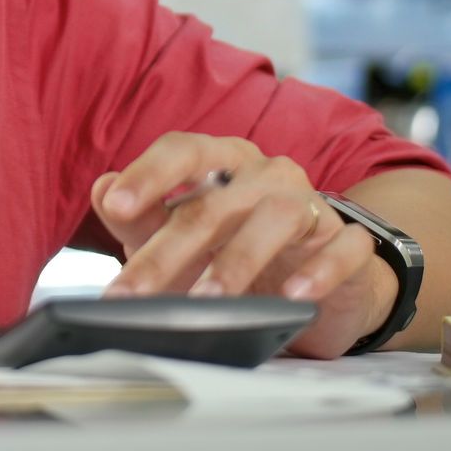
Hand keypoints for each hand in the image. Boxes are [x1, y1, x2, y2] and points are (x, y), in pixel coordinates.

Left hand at [91, 133, 394, 359]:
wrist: (321, 280)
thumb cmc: (238, 247)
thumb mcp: (180, 235)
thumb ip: (138, 215)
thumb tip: (101, 189)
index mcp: (222, 161)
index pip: (182, 151)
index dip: (147, 175)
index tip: (114, 207)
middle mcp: (266, 174)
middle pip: (215, 203)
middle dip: (169, 251)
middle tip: (134, 293)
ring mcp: (312, 205)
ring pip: (277, 217)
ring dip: (239, 261)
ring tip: (209, 299)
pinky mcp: (349, 243)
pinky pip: (342, 248)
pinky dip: (319, 271)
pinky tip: (294, 296)